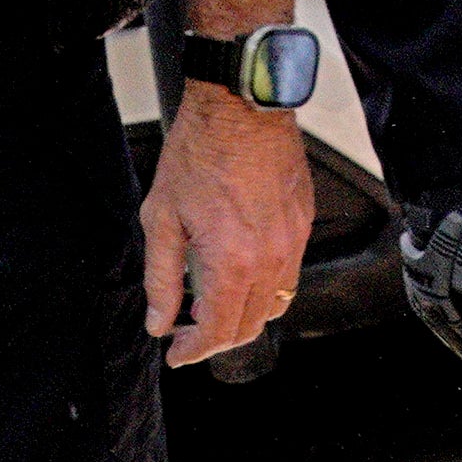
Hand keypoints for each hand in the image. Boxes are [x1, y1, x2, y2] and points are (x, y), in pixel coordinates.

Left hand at [138, 84, 313, 366]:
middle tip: (186, 331)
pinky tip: (237, 274)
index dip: (192, 351)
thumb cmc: (201, 151)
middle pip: (248, 327)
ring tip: (210, 304)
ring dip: (242, 316)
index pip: (217, 331)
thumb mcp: (162, 219)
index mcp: (232, 263)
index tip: (176, 353)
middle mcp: (270, 260)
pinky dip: (263, 290)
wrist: (241, 108)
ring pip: (274, 305)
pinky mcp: (303, 226)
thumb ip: (161, 279)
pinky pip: (288, 276)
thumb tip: (159, 320)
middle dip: (215, 339)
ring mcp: (293, 243)